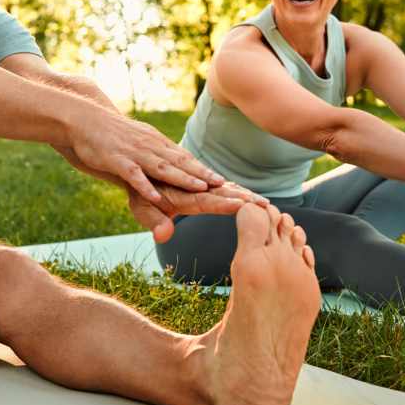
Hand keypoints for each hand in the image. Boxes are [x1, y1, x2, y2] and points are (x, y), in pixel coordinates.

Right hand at [68, 110, 224, 203]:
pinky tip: (155, 197)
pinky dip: (144, 185)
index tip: (223, 180)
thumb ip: (156, 154)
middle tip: (223, 184)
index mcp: (157, 143)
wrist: (86, 118)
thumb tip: (175, 164)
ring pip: (162, 167)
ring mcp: (134, 153)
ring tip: (201, 188)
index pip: (185, 158)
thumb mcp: (140, 141)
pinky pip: (133, 174)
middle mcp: (150, 146)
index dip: (204, 170)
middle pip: (181, 162)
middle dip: (203, 174)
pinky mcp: (117, 160)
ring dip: (183, 178)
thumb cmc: (114, 133)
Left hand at [128, 181, 268, 243]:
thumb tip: (163, 236)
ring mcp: (200, 183)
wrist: (139, 168)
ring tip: (264, 202)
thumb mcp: (142, 208)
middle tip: (266, 205)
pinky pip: (222, 186)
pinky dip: (237, 191)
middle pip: (224, 193)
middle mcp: (195, 186)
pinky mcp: (201, 181)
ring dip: (245, 194)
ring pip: (227, 188)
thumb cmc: (141, 194)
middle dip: (245, 199)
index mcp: (184, 195)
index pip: (209, 200)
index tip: (246, 205)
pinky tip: (251, 197)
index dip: (227, 203)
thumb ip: (154, 222)